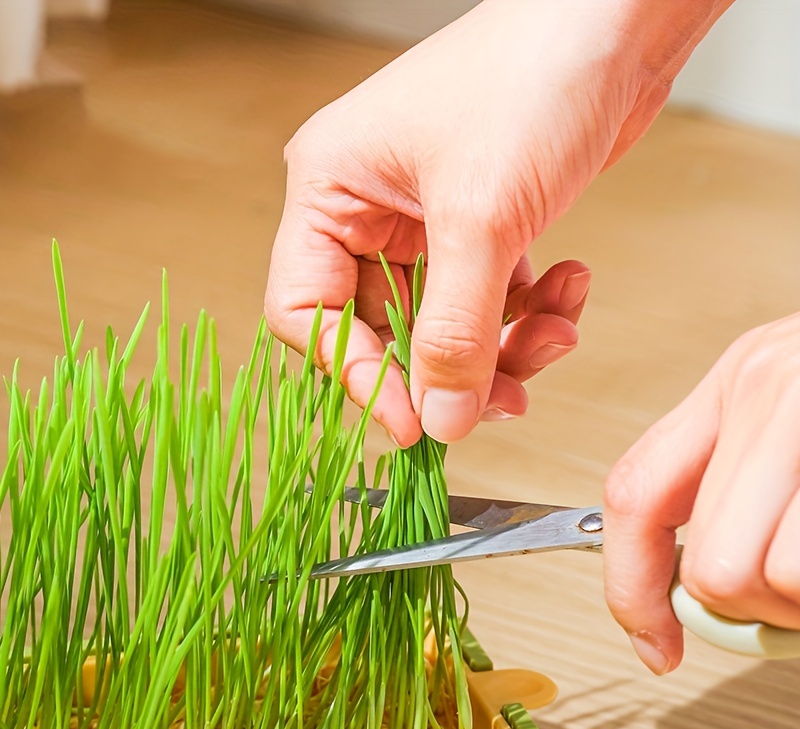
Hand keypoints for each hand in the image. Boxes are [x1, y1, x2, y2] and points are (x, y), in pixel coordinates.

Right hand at [265, 0, 733, 445]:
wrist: (616, 24)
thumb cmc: (531, 78)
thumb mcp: (482, 218)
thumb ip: (456, 331)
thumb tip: (441, 420)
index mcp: (330, 189)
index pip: (307, 312)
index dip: (355, 377)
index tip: (411, 425)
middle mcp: (367, 209)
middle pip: (382, 332)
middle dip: (448, 369)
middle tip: (500, 397)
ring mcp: (423, 221)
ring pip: (442, 327)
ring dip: (502, 347)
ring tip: (555, 334)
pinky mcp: (476, 228)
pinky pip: (487, 302)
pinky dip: (529, 313)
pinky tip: (568, 289)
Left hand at [604, 313, 799, 673]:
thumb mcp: (790, 401)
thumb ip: (736, 486)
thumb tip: (693, 598)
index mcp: (738, 382)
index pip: (635, 492)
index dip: (631, 584)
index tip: (656, 642)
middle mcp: (778, 391)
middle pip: (714, 567)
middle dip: (757, 606)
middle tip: (795, 590)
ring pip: (783, 580)